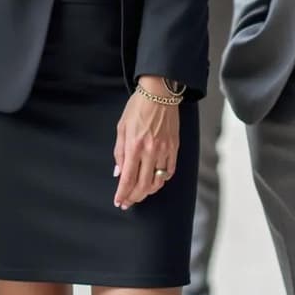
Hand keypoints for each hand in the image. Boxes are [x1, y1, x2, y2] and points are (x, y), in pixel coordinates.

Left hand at [114, 78, 181, 208]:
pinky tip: (156, 181)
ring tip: (141, 193)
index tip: (119, 201)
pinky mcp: (175, 147)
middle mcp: (150, 151)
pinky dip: (162, 179)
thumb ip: (119, 152)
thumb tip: (119, 172)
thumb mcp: (121, 128)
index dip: (123, 194)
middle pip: (143, 184)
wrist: (159, 92)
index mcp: (134, 146)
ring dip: (148, 191)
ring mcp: (165, 150)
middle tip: (128, 202)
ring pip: (158, 181)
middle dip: (134, 197)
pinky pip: (170, 170)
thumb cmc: (138, 107)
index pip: (128, 178)